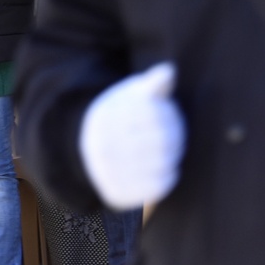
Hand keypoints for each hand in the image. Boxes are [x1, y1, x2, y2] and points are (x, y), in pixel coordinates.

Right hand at [79, 63, 185, 209]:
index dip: (169, 114)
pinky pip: (157, 187)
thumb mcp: (129, 95)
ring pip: (162, 163)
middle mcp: (106, 145)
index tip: (170, 114)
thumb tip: (169, 70)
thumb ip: (152, 83)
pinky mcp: (119, 194)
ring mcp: (110, 172)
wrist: (87, 151)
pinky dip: (168, 177)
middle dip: (175, 137)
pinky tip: (165, 168)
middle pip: (161, 140)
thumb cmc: (118, 117)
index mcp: (108, 118)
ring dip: (172, 157)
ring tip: (170, 152)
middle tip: (177, 137)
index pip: (154, 115)